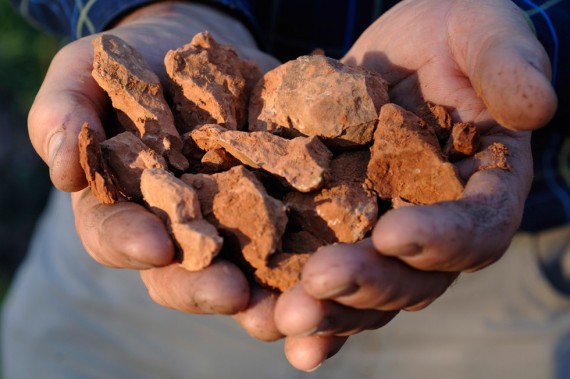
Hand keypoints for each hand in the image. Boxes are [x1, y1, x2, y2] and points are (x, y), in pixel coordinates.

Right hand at [28, 0, 290, 353]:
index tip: (153, 244)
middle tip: (231, 292)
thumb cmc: (131, 62)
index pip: (116, 235)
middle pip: (183, 272)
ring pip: (242, 272)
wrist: (199, 45)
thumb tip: (61, 172)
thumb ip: (63, 114)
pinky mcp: (277, 204)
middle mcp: (177, 228)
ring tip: (284, 308)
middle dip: (204, 285)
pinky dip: (310, 256)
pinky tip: (332, 264)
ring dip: (263, 295)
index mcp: (123, 207)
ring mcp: (230, 222)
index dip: (130, 243)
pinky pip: (294, 237)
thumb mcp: (87, 73)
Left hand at [273, 0, 557, 369]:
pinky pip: (320, 275)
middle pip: (413, 279)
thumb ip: (507, 65)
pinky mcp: (337, 227)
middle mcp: (434, 225)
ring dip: (324, 312)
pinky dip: (297, 303)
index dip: (441, 239)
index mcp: (480, 188)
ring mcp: (382, 232)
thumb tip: (535, 108)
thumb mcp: (482, 32)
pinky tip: (262, 320)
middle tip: (318, 285)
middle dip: (367, 286)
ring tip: (279, 320)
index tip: (392, 233)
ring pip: (364, 293)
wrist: (400, 46)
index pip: (476, 230)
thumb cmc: (451, 34)